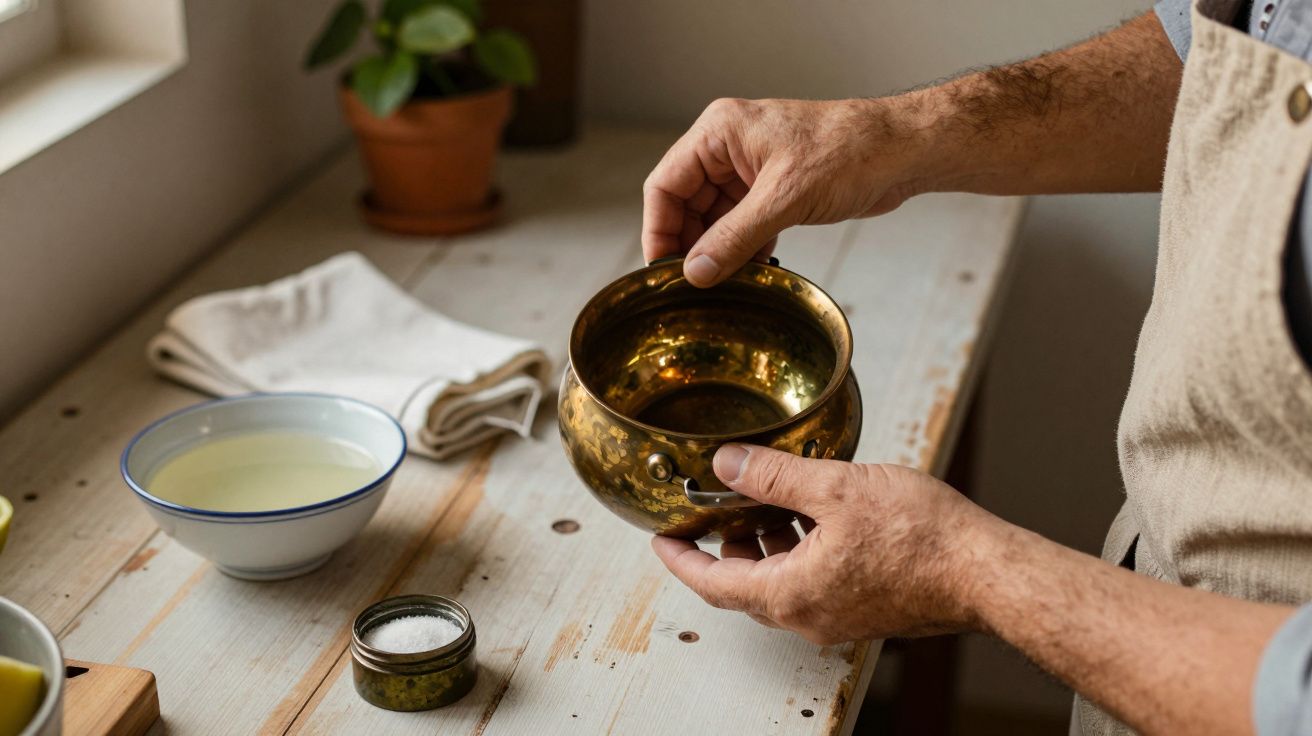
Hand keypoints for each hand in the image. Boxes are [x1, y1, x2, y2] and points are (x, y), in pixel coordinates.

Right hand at [641, 97, 931, 286]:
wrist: (903, 152)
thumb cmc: (850, 152)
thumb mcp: (784, 199)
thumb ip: (734, 238)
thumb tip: (695, 272)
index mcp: (719, 132)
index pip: (665, 184)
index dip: (659, 230)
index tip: (663, 270)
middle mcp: (729, 148)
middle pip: (686, 204)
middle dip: (689, 245)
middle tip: (693, 286)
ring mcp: (751, 170)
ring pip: (714, 219)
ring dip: (717, 252)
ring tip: (721, 285)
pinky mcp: (774, 190)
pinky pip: (742, 225)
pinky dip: (742, 250)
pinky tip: (749, 273)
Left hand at [651, 444, 1005, 643]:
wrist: (985, 570)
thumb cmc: (922, 536)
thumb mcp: (834, 488)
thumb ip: (772, 477)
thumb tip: (728, 463)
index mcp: (791, 594)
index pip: (712, 583)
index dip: (680, 558)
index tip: (662, 538)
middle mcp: (809, 616)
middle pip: (744, 585)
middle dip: (726, 546)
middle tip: (717, 508)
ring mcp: (838, 617)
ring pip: (780, 583)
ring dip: (766, 546)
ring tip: (768, 501)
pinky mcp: (864, 609)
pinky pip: (812, 583)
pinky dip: (799, 551)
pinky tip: (815, 514)